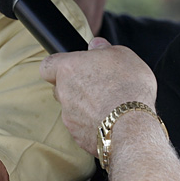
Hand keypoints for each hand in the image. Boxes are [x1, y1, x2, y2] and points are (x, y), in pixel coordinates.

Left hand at [39, 38, 157, 153]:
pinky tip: (111, 122)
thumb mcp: (123, 55)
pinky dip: (92, 124)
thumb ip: (104, 48)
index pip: (47, 65)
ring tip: (108, 106)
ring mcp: (68, 116)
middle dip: (75, 88)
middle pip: (60, 88)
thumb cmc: (128, 88)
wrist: (132, 127)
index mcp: (68, 68)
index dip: (58, 67)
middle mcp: (63, 92)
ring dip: (85, 107)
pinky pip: (82, 127)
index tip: (72, 68)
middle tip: (97, 88)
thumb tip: (96, 45)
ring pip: (71, 109)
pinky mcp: (77, 135)